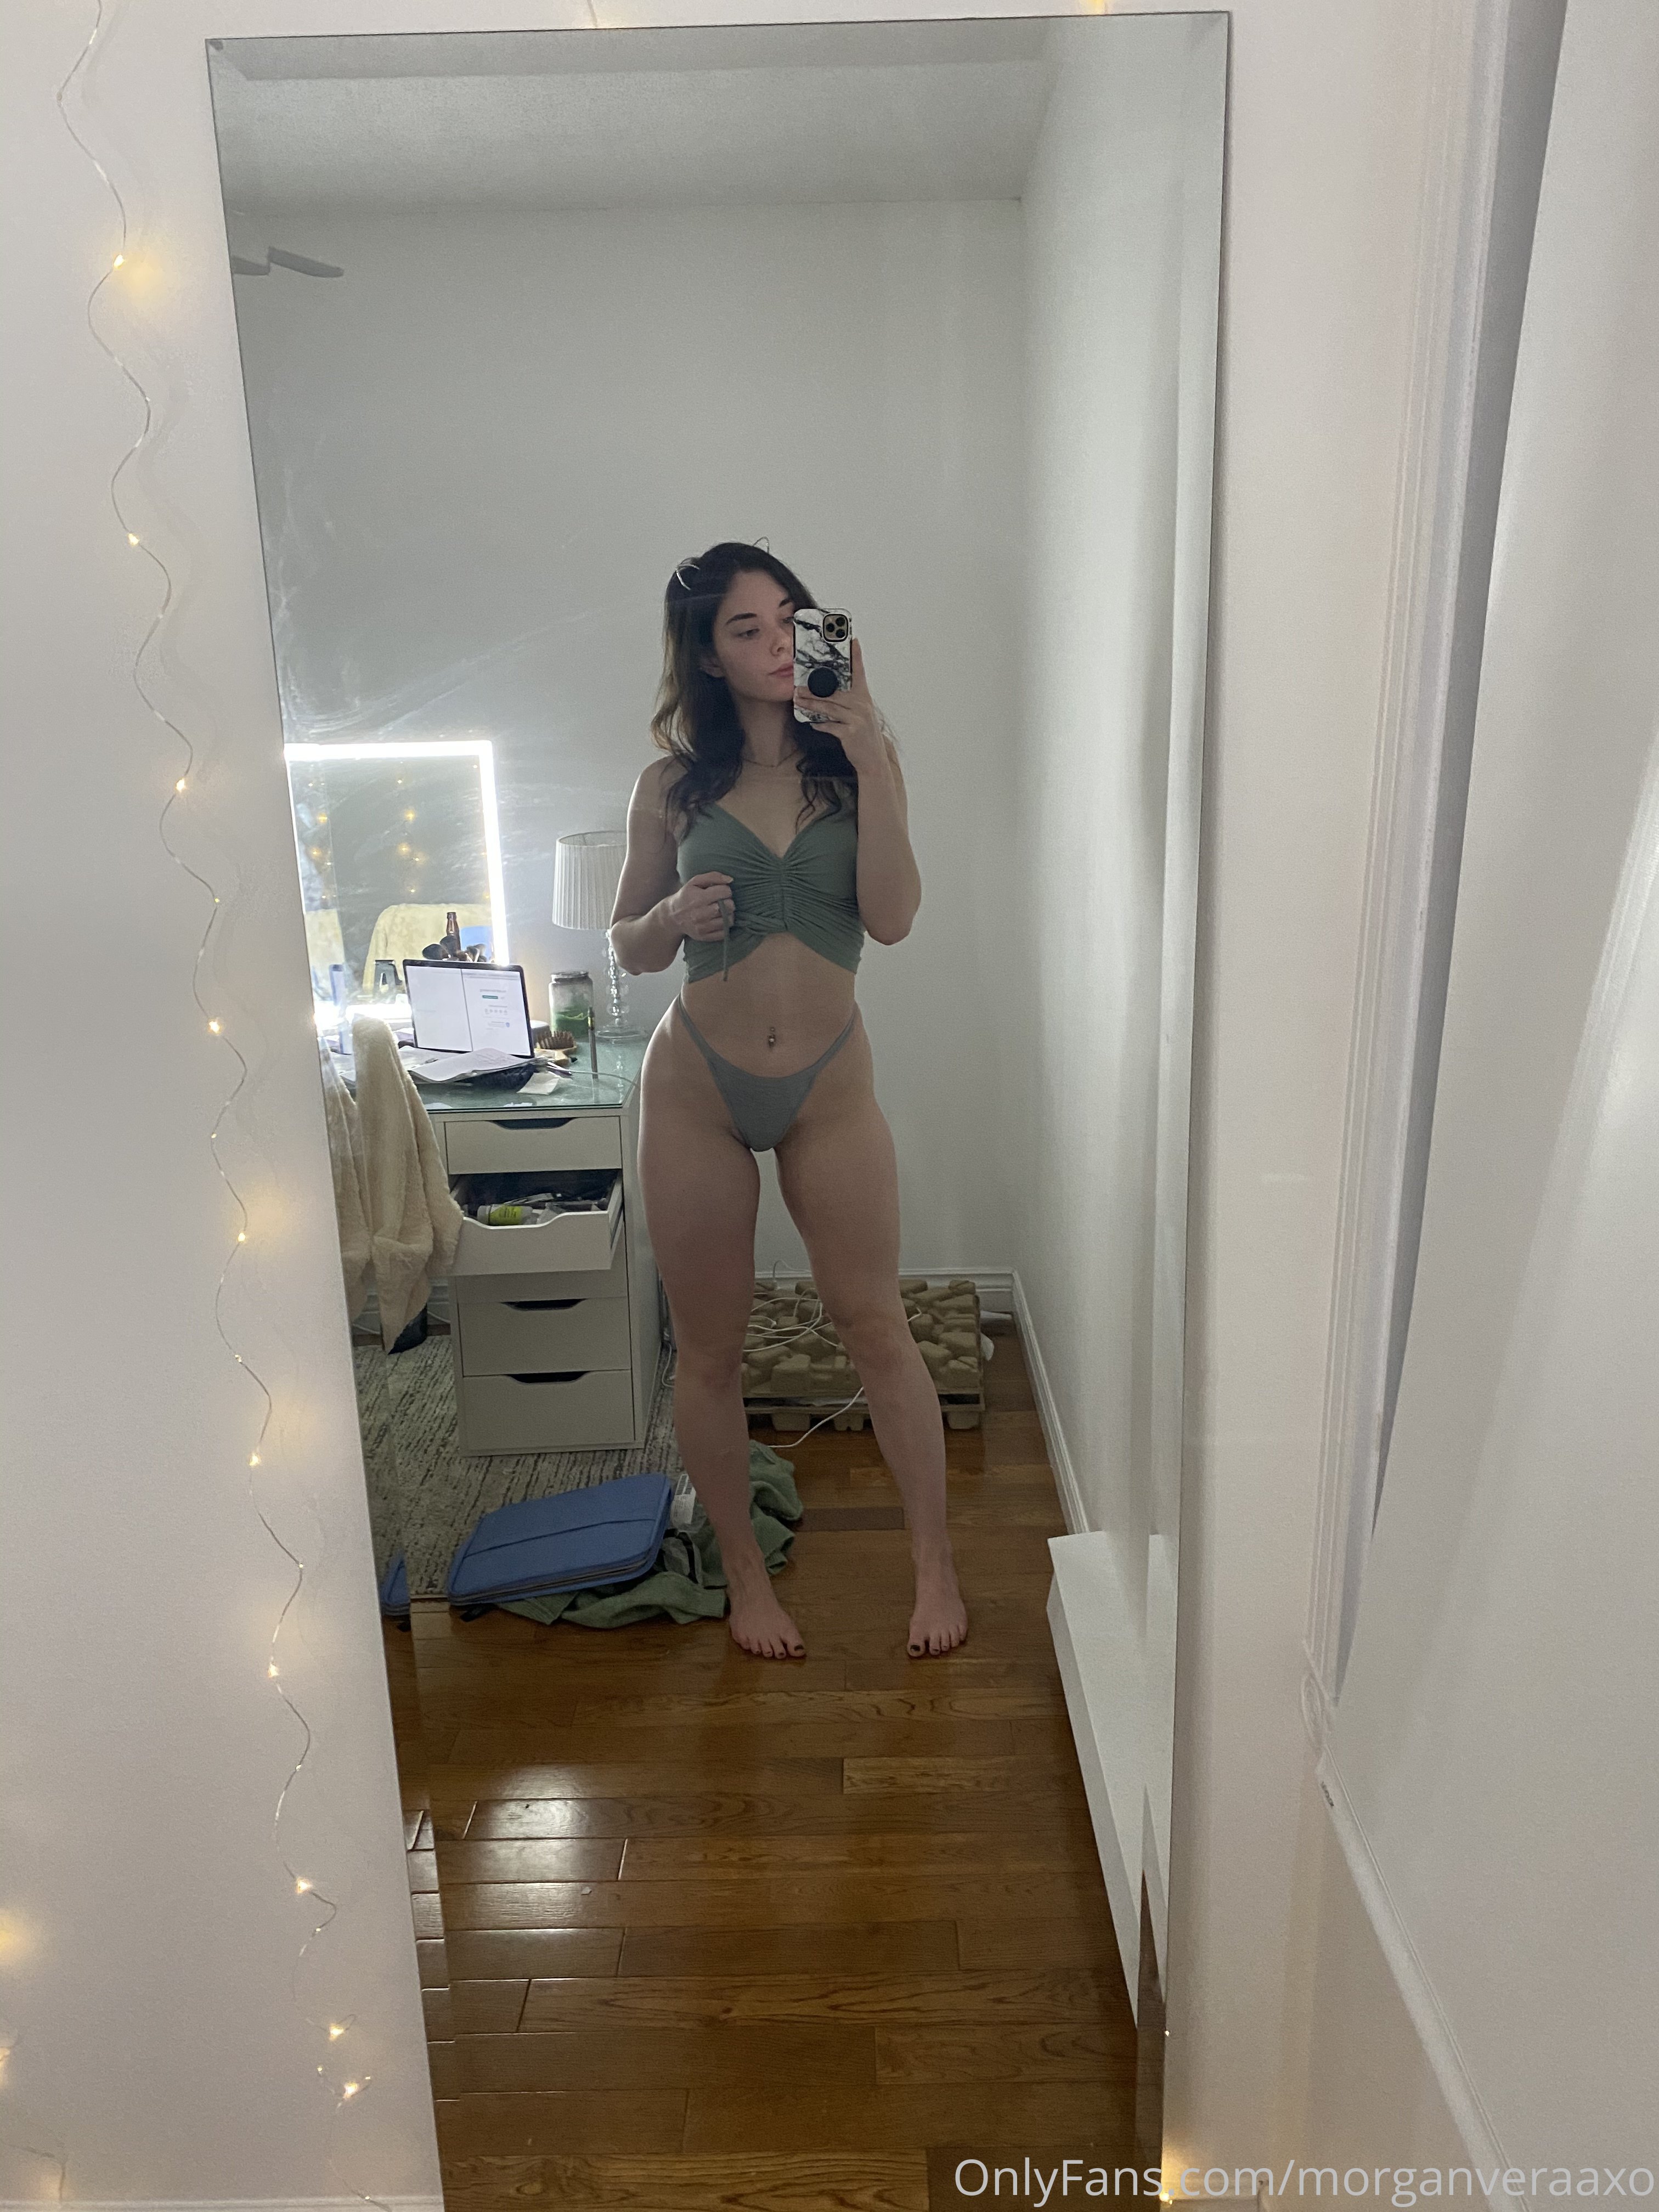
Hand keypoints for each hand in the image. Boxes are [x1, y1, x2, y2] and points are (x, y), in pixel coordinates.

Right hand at [665, 870, 733, 941]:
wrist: (673, 916)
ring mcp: (702, 927)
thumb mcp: (695, 882)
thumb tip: (730, 880)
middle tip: (722, 901)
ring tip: (721, 911)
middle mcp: (700, 914)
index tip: (721, 891)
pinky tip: (718, 920)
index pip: (725, 892)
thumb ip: (713, 876)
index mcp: (699, 898)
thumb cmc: (686, 896)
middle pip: (729, 906)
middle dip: (728, 901)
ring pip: (729, 920)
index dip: (726, 890)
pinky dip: (724, 926)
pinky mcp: (704, 937)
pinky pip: (724, 932)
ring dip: (728, 914)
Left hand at [795, 638, 886, 772]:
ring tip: (798, 701)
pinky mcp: (850, 733)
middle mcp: (861, 705)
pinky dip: (819, 724)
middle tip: (798, 686)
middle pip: (834, 692)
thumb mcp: (861, 714)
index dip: (856, 656)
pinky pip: (829, 726)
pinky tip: (812, 723)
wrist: (873, 760)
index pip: (859, 672)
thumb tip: (827, 692)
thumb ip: (849, 701)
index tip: (852, 639)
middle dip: (814, 689)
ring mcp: (857, 719)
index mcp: (864, 697)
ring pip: (829, 707)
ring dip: (811, 705)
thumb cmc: (864, 735)